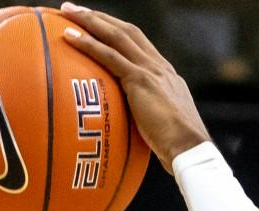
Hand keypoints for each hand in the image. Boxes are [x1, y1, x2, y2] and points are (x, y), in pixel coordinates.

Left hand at [60, 4, 208, 171]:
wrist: (191, 149)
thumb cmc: (178, 149)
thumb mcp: (164, 127)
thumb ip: (149, 119)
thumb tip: (135, 132)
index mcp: (165, 74)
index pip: (138, 43)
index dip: (117, 31)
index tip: (98, 25)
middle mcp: (158, 66)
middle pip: (125, 31)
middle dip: (100, 17)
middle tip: (74, 9)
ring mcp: (150, 70)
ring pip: (116, 36)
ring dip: (90, 20)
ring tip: (67, 12)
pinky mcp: (140, 80)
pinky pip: (109, 56)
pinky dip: (88, 44)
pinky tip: (69, 37)